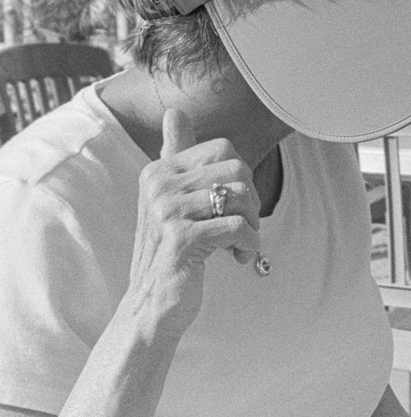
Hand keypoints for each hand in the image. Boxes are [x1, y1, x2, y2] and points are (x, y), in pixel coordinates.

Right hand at [126, 109, 260, 336]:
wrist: (152, 305)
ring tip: (240, 243)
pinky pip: (238, 227)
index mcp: (159, 170)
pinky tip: (239, 257)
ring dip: (252, 225)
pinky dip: (250, 244)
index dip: (241, 177)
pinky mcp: (180, 238)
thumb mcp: (173, 199)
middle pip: (238, 170)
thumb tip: (175, 111)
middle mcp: (158, 184)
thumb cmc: (172, 250)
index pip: (224, 148)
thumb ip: (176, 154)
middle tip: (243, 226)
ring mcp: (166, 211)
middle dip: (252, 201)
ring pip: (242, 197)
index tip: (233, 204)